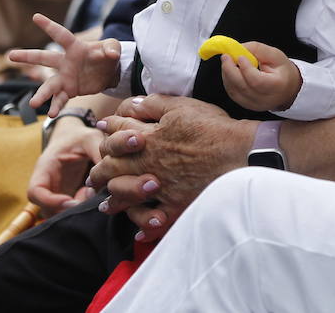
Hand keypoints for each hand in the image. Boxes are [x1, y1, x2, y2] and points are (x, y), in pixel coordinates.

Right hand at [9, 14, 120, 116]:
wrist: (109, 73)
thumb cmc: (108, 55)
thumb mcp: (113, 48)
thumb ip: (112, 48)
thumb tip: (112, 53)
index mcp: (75, 47)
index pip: (61, 35)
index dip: (49, 26)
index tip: (35, 16)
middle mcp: (65, 61)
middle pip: (44, 58)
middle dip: (27, 57)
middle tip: (10, 56)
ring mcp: (65, 77)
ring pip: (49, 85)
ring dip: (41, 94)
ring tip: (33, 103)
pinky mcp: (69, 90)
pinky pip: (60, 99)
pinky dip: (56, 106)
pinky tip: (51, 114)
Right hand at [29, 115, 103, 217]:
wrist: (74, 137)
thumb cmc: (80, 137)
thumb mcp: (91, 138)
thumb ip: (98, 152)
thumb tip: (107, 174)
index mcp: (45, 167)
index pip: (35, 192)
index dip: (49, 201)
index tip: (71, 201)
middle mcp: (45, 183)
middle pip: (45, 209)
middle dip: (66, 210)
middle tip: (86, 199)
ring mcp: (53, 192)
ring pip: (56, 213)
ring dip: (73, 211)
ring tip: (88, 193)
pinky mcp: (62, 197)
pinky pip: (66, 211)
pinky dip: (79, 208)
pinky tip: (89, 194)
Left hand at [89, 94, 253, 242]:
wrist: (240, 154)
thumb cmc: (213, 127)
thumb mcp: (181, 106)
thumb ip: (153, 104)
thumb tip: (131, 104)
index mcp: (148, 138)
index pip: (117, 134)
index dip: (108, 130)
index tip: (103, 129)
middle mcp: (148, 164)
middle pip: (113, 169)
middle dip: (100, 172)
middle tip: (94, 178)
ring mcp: (160, 187)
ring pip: (126, 197)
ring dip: (113, 201)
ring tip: (106, 206)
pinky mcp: (175, 206)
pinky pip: (154, 220)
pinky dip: (144, 226)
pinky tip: (138, 230)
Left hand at [218, 41, 300, 112]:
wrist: (287, 89)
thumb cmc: (281, 70)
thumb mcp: (275, 55)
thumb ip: (257, 49)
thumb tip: (237, 48)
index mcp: (276, 86)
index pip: (257, 81)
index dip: (246, 69)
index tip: (240, 56)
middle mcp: (265, 99)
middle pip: (242, 87)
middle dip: (230, 70)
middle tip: (226, 56)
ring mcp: (255, 105)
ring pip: (235, 91)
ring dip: (227, 75)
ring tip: (227, 62)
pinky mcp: (247, 106)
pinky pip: (233, 94)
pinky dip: (228, 81)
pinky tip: (229, 71)